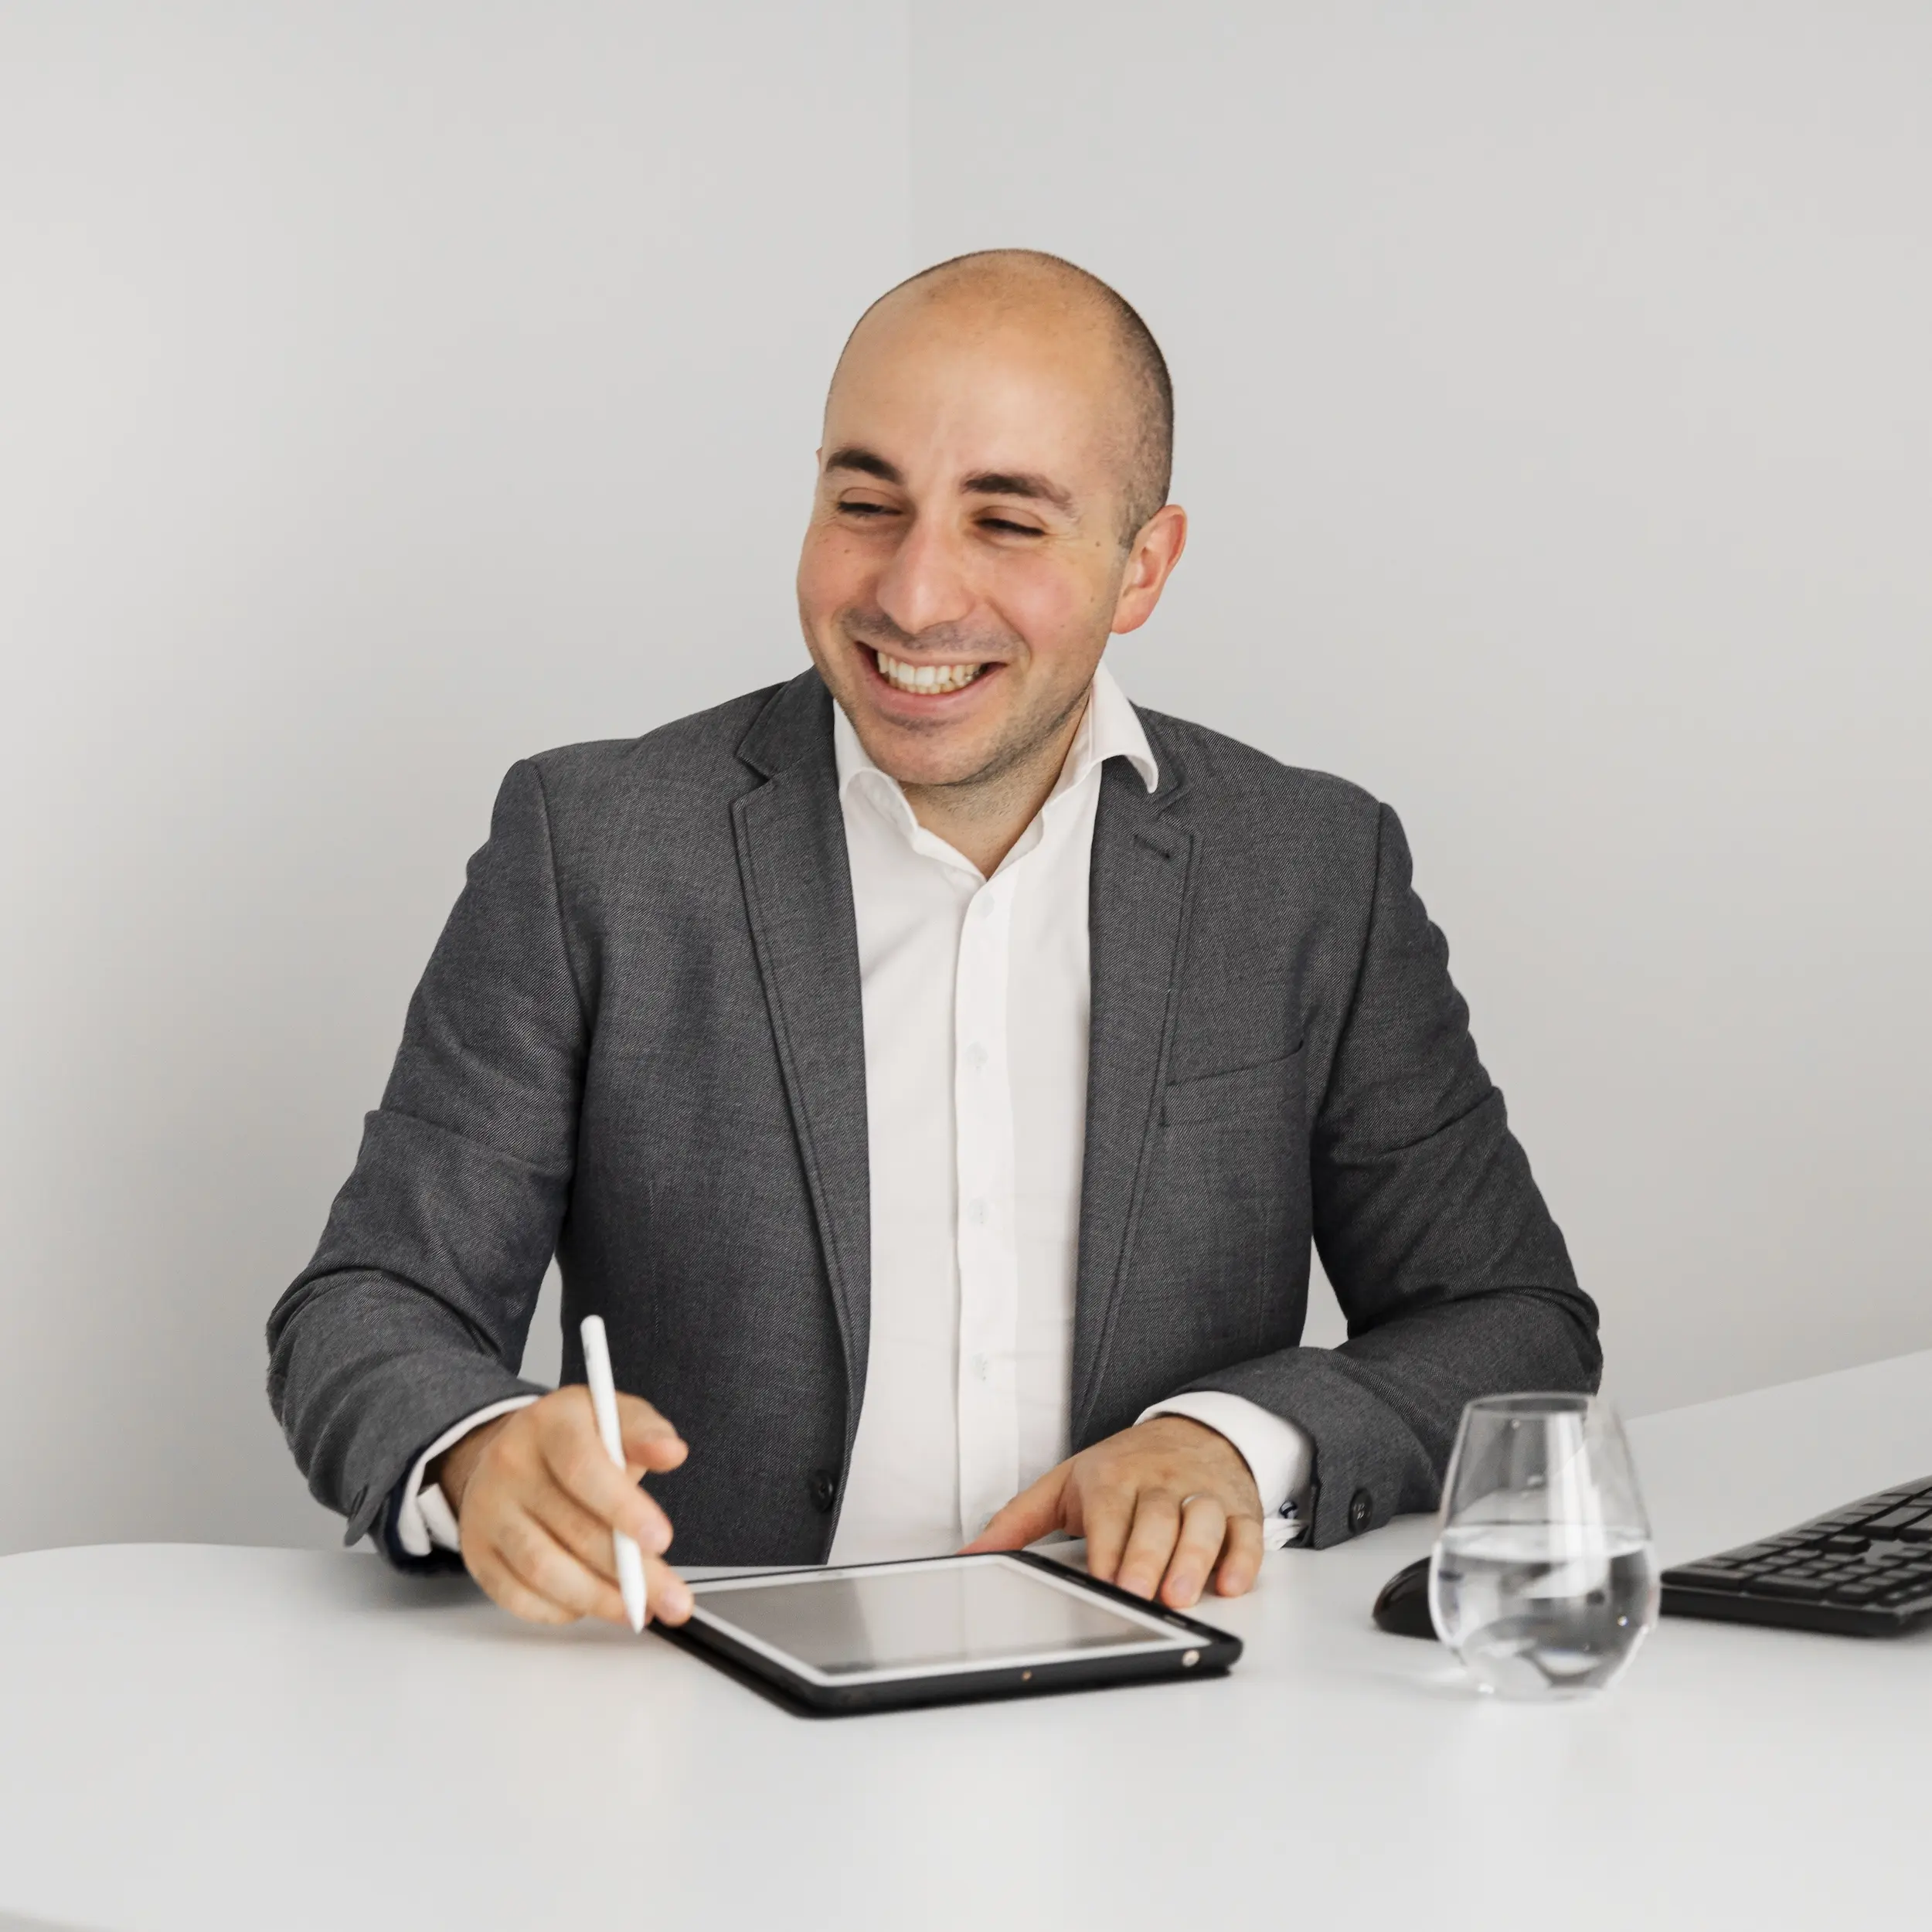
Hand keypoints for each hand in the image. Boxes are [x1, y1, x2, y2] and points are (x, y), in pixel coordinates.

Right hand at [430, 1387, 692, 1627]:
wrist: (511, 1452)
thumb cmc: (576, 1439)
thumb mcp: (615, 1417)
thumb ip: (646, 1433)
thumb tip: (672, 1452)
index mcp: (548, 1424)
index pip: (582, 1467)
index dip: (623, 1507)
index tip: (662, 1540)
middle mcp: (509, 1465)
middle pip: (570, 1528)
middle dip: (629, 1572)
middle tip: (672, 1599)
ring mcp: (487, 1512)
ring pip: (543, 1570)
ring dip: (599, 1598)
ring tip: (638, 1607)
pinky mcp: (478, 1552)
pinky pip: (518, 1597)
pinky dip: (560, 1610)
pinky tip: (592, 1604)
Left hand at [962, 1415, 1264, 1608]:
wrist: (1191, 1431)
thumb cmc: (1122, 1467)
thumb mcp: (1064, 1484)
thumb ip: (1016, 1522)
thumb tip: (971, 1556)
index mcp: (1113, 1477)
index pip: (1110, 1512)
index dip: (1107, 1549)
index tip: (1100, 1581)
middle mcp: (1160, 1484)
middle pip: (1157, 1520)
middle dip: (1147, 1558)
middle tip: (1139, 1595)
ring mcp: (1201, 1496)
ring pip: (1202, 1524)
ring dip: (1195, 1559)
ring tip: (1182, 1594)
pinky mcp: (1237, 1509)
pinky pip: (1245, 1532)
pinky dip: (1243, 1558)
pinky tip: (1232, 1581)